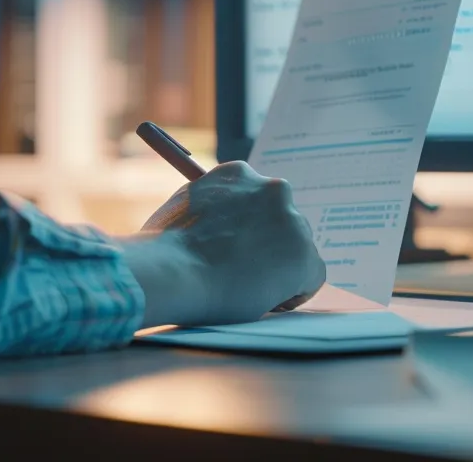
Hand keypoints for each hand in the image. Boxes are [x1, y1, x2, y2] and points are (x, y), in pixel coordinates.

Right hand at [119, 161, 324, 327]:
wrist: (172, 272)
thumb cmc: (164, 249)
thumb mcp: (184, 209)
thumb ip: (210, 211)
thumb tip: (216, 227)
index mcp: (238, 174)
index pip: (256, 202)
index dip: (246, 230)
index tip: (233, 249)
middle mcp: (271, 189)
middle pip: (282, 224)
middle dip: (267, 247)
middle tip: (240, 272)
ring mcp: (292, 221)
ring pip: (295, 252)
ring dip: (276, 269)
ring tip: (242, 287)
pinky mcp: (304, 256)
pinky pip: (308, 280)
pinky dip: (289, 294)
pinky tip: (260, 300)